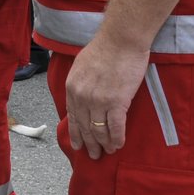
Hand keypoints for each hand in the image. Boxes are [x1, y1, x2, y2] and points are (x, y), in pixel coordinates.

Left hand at [63, 34, 148, 158]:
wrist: (121, 39)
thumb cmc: (105, 48)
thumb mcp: (81, 65)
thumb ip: (80, 83)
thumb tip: (82, 96)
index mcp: (72, 87)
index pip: (72, 117)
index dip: (76, 134)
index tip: (79, 145)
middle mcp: (82, 97)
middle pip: (85, 127)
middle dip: (90, 144)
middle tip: (94, 155)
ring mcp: (98, 101)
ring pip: (99, 130)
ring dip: (104, 144)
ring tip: (108, 151)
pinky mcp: (116, 103)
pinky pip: (115, 128)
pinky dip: (117, 139)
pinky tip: (118, 145)